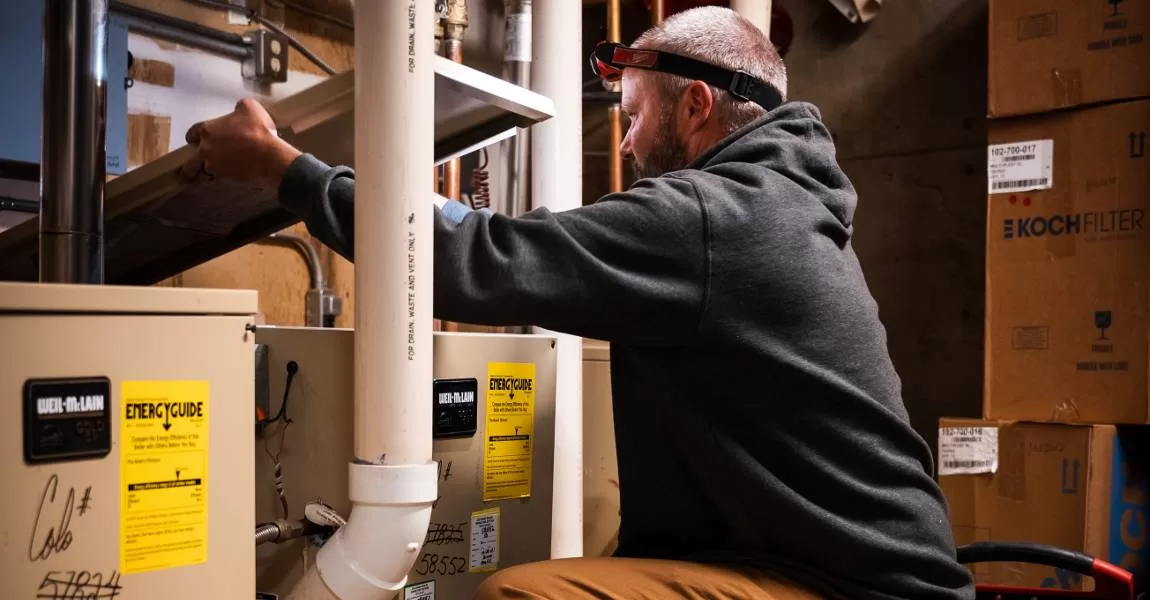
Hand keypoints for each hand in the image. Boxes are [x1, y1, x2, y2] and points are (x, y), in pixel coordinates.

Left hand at [180, 98, 301, 188]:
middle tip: (194, 165)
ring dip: (207, 171)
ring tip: (213, 173)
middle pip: (191, 159)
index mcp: (208, 129)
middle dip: (191, 163)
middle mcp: (206, 148)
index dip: (193, 136)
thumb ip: (238, 107)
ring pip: (204, 171)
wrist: (270, 157)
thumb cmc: (258, 131)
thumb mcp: (250, 107)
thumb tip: (238, 110)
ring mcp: (214, 165)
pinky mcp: (225, 178)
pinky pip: (219, 178)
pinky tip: (230, 175)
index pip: (192, 133)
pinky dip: (223, 177)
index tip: (193, 139)